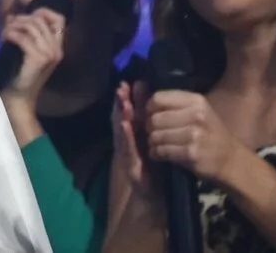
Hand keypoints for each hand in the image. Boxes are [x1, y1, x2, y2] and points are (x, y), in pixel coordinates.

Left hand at [0, 7, 67, 106]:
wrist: (19, 98)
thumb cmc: (20, 75)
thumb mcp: (26, 51)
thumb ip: (25, 33)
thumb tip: (12, 16)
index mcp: (57, 47)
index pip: (60, 20)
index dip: (43, 12)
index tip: (27, 17)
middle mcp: (56, 49)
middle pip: (40, 20)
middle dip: (21, 19)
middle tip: (8, 27)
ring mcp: (49, 54)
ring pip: (31, 26)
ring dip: (14, 26)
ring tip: (4, 33)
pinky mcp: (38, 59)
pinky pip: (22, 37)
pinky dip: (10, 34)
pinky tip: (3, 39)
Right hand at [107, 82, 165, 242]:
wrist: (156, 193)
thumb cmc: (155, 162)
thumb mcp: (154, 139)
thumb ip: (152, 121)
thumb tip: (154, 98)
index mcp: (133, 133)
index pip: (128, 112)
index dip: (126, 97)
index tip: (127, 82)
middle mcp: (126, 141)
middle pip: (121, 118)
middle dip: (120, 103)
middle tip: (121, 88)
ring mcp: (126, 153)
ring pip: (122, 132)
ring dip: (120, 116)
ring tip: (122, 103)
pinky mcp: (129, 166)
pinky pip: (127, 148)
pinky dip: (125, 136)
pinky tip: (124, 125)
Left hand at [147, 89, 248, 184]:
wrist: (231, 160)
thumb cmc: (211, 134)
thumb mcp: (198, 112)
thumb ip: (174, 104)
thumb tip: (141, 94)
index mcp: (195, 101)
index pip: (158, 98)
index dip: (149, 109)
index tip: (151, 117)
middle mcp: (195, 115)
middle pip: (154, 118)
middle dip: (149, 128)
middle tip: (153, 134)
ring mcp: (194, 134)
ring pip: (155, 135)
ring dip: (152, 142)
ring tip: (156, 145)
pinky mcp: (191, 152)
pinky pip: (161, 151)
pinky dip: (156, 154)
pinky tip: (159, 155)